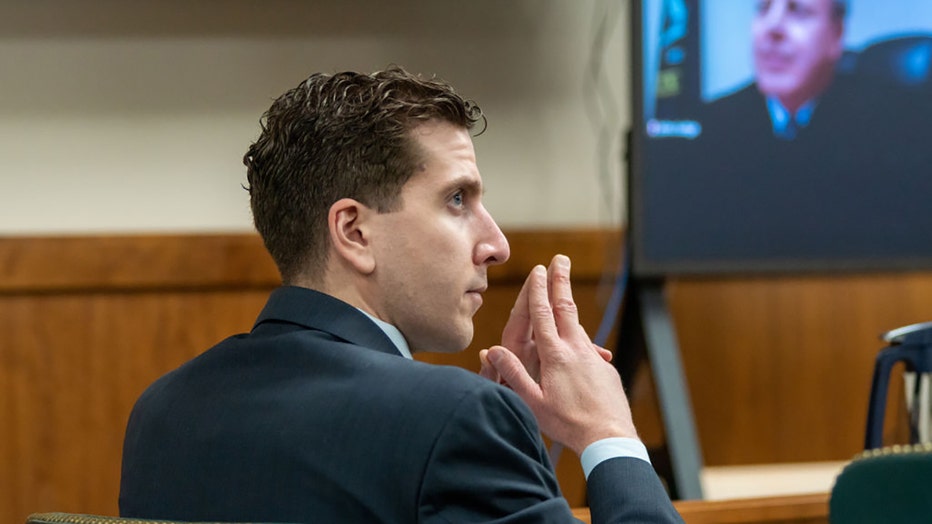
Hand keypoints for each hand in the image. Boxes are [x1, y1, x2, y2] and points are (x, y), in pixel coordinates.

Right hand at [481, 254, 637, 454]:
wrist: (609, 436)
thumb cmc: (567, 423)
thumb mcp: (532, 402)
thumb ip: (512, 374)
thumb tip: (490, 350)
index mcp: (554, 355)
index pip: (543, 314)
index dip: (539, 290)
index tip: (538, 269)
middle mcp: (575, 349)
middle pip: (566, 307)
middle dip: (561, 281)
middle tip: (560, 259)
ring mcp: (592, 357)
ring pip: (578, 324)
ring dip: (569, 302)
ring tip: (565, 287)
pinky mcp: (605, 368)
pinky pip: (589, 346)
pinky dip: (580, 335)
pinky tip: (577, 340)